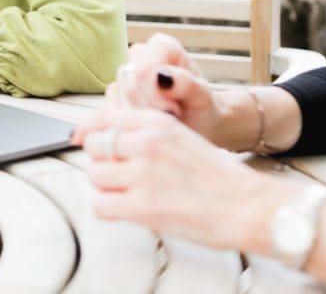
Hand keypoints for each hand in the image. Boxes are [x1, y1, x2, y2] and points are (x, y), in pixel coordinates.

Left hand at [72, 107, 292, 251]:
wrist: (247, 206)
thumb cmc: (216, 176)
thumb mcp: (179, 136)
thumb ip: (142, 132)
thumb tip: (99, 135)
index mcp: (156, 123)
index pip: (103, 117)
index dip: (86, 129)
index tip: (78, 137)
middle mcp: (146, 144)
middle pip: (94, 146)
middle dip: (102, 160)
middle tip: (119, 173)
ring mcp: (142, 175)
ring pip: (94, 175)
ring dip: (106, 186)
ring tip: (129, 192)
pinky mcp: (142, 207)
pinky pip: (100, 205)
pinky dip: (108, 209)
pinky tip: (126, 208)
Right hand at [105, 33, 229, 146]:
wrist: (199, 125)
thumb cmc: (203, 109)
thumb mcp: (203, 100)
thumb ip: (186, 85)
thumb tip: (160, 76)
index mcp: (163, 46)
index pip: (145, 63)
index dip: (153, 89)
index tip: (171, 110)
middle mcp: (141, 55)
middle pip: (128, 78)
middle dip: (146, 104)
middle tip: (167, 120)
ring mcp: (126, 74)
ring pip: (117, 93)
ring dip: (137, 114)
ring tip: (160, 123)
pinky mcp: (116, 94)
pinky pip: (111, 107)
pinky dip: (128, 121)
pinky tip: (146, 125)